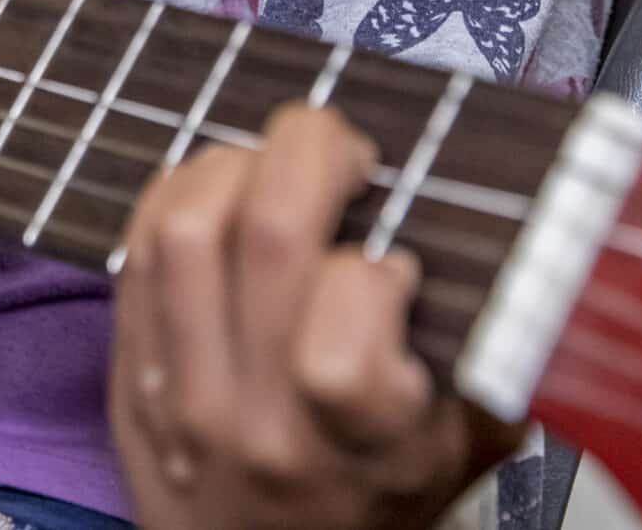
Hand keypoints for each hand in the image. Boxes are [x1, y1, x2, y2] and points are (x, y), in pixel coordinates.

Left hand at [110, 103, 522, 529]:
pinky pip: (135, 252)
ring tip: (271, 166)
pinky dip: (175, 194)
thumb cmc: (380, 495)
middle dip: (309, 150)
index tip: (393, 262)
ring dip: (233, 163)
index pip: (349, 331)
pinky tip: (219, 192)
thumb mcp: (466, 444)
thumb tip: (513, 237)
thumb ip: (487, 350)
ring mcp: (184, 400)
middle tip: (338, 146)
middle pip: (266, 236)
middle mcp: (264, 423)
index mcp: (362, 447)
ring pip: (186, 230)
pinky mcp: (129, 376)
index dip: (376, 267)